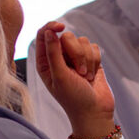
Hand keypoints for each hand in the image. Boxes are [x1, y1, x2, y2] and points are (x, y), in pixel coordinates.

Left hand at [35, 21, 114, 138]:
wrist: (95, 112)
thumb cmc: (73, 98)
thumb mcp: (59, 76)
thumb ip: (53, 53)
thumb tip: (49, 32)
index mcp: (45, 62)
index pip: (44, 34)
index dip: (52, 26)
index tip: (61, 27)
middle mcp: (59, 57)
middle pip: (67, 36)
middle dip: (76, 52)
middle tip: (78, 72)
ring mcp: (76, 58)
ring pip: (83, 41)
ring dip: (87, 60)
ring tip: (85, 77)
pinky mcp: (91, 60)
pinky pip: (94, 47)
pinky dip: (95, 61)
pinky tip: (92, 75)